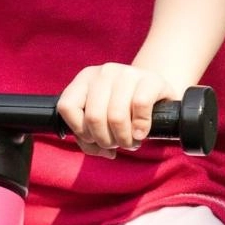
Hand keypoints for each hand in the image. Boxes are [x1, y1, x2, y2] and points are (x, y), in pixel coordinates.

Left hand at [57, 63, 175, 157]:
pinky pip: (140, 106)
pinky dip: (140, 127)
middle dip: (105, 141)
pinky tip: (141, 133)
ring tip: (130, 142)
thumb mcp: (101, 121)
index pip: (67, 107)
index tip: (93, 138)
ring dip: (123, 139)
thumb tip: (102, 151)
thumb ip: (90, 138)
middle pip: (94, 117)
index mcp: (84, 78)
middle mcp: (103, 72)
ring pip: (116, 116)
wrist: (157, 95)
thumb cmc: (124, 111)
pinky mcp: (150, 79)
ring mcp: (127, 73)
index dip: (79, 131)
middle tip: (116, 144)